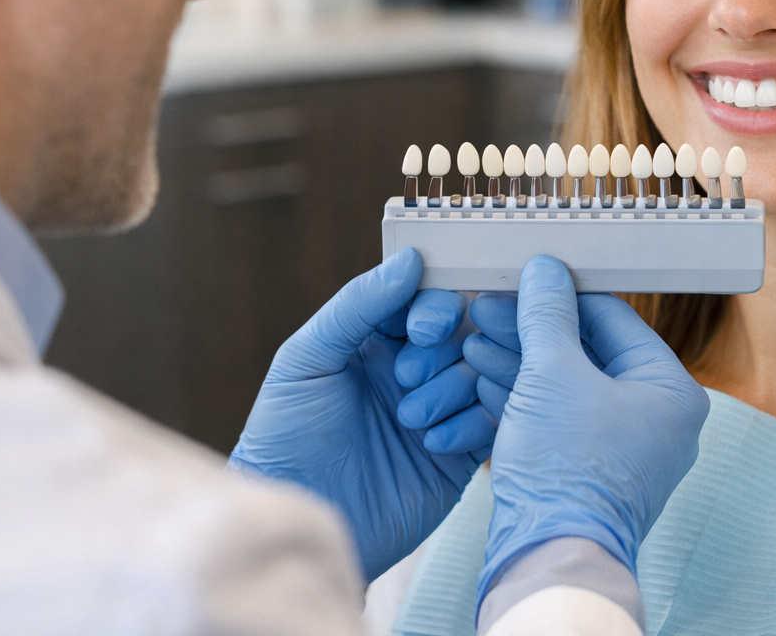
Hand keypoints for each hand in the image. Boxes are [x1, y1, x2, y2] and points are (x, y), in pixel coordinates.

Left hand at [229, 248, 496, 580]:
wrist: (294, 515)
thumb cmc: (285, 435)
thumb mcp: (307, 358)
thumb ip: (357, 305)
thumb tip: (411, 260)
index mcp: (379, 341)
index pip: (426, 300)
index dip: (433, 305)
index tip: (422, 327)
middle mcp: (415, 370)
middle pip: (463, 331)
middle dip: (442, 349)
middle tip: (407, 377)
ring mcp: (439, 410)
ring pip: (481, 373)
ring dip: (453, 388)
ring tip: (410, 418)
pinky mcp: (459, 453)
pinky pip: (491, 422)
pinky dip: (470, 425)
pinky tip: (431, 443)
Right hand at [466, 256, 709, 606]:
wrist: (550, 558)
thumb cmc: (567, 469)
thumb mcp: (553, 374)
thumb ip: (548, 315)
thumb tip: (545, 269)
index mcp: (671, 390)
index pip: (614, 318)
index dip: (561, 294)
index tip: (523, 278)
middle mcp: (656, 419)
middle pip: (586, 352)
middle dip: (530, 331)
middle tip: (488, 310)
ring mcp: (622, 448)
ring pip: (565, 386)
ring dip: (518, 361)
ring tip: (473, 340)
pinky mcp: (587, 470)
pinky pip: (556, 418)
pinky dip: (522, 397)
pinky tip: (480, 376)